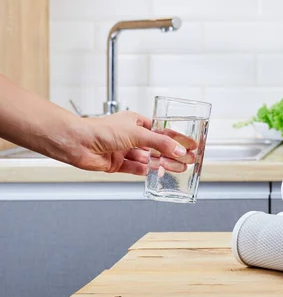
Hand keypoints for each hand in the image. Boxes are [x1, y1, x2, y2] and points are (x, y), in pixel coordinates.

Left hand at [72, 111, 198, 175]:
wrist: (77, 143)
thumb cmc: (101, 130)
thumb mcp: (137, 133)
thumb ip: (160, 143)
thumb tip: (178, 149)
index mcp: (136, 122)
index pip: (162, 131)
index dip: (178, 138)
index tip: (191, 145)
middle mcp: (130, 136)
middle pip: (157, 147)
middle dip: (173, 154)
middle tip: (189, 160)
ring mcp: (123, 150)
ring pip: (148, 159)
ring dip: (162, 164)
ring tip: (178, 168)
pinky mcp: (116, 164)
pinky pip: (135, 169)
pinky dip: (145, 171)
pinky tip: (156, 173)